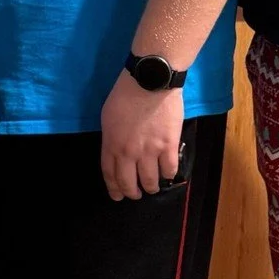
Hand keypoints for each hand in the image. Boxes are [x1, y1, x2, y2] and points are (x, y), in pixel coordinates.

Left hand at [99, 73, 183, 199]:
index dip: (114, 188)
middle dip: (132, 193)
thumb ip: (111, 138)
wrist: (150, 82)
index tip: (117, 196)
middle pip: (129, 183)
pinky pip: (170, 170)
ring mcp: (149, 151)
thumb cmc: (125, 95)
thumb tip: (116, 150)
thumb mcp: (108, 117)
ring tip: (153, 187)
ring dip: (151, 188)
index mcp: (111, 144)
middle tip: (136, 194)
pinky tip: (167, 174)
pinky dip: (168, 175)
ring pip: (150, 181)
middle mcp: (128, 152)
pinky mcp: (169, 146)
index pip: (110, 174)